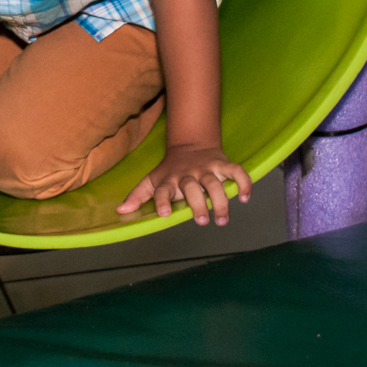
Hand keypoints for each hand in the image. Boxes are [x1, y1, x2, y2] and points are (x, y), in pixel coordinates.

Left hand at [116, 144, 251, 225]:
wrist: (190, 146)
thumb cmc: (170, 171)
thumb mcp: (153, 181)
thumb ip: (138, 196)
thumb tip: (120, 211)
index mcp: (169, 181)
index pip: (163, 190)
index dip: (163, 201)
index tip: (165, 213)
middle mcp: (187, 176)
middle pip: (192, 188)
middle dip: (197, 203)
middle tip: (202, 220)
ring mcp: (205, 169)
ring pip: (214, 183)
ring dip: (220, 201)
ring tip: (222, 219)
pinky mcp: (221, 165)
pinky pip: (235, 171)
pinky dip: (242, 182)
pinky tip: (245, 197)